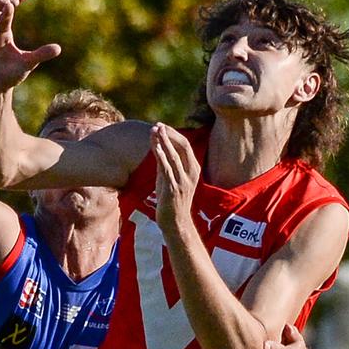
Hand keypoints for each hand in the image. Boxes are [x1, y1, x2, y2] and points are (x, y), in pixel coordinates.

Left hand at [151, 123, 200, 237]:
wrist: (175, 223)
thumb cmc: (171, 201)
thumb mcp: (168, 179)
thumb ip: (164, 163)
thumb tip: (156, 144)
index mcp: (193, 169)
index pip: (185, 146)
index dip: (173, 134)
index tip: (161, 126)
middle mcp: (191, 174)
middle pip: (183, 147)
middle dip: (169, 134)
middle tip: (157, 124)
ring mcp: (183, 182)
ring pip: (174, 156)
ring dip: (164, 141)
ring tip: (155, 130)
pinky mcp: (174, 189)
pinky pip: (168, 169)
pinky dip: (162, 156)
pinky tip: (156, 147)